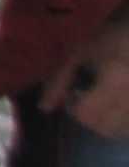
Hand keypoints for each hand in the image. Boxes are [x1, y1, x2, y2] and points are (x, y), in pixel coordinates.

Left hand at [42, 4, 128, 137]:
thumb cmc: (108, 34)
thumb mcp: (77, 51)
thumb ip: (58, 79)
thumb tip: (44, 109)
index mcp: (116, 81)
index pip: (89, 116)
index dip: (73, 108)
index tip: (70, 92)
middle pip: (107, 129)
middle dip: (89, 118)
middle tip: (83, 96)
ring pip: (122, 132)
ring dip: (106, 122)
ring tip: (100, 98)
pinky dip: (121, 121)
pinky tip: (114, 101)